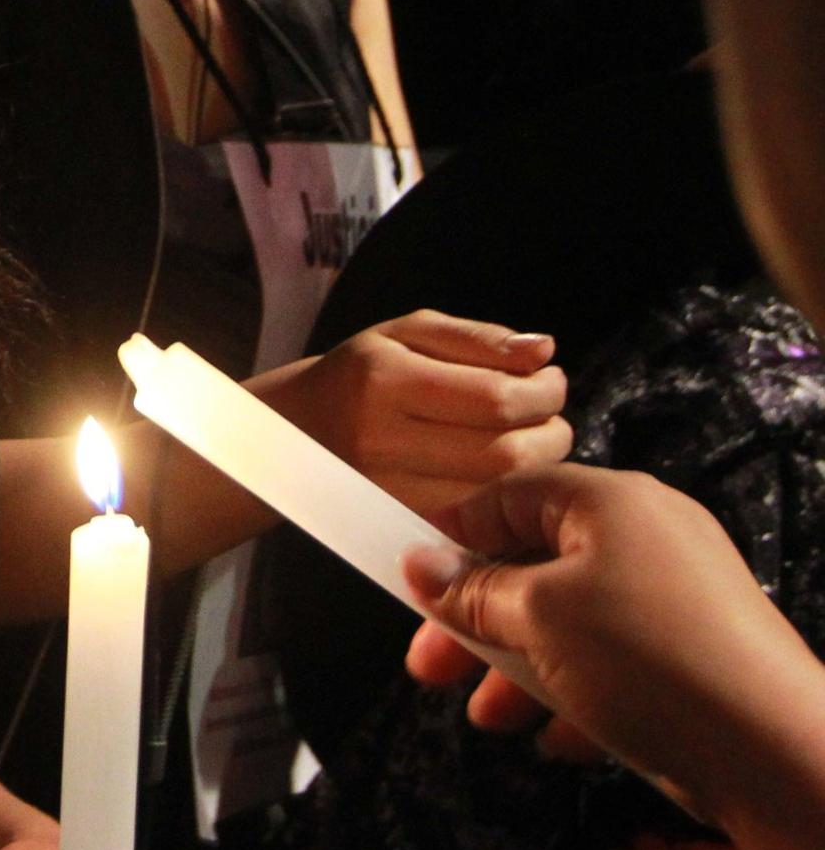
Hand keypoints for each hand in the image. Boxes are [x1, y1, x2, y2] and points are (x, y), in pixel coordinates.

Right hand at [254, 311, 570, 518]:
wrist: (297, 429)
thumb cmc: (361, 372)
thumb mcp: (406, 333)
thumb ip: (477, 338)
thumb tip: (544, 351)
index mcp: (386, 381)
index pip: (494, 398)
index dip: (542, 392)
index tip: (551, 380)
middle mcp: (385, 439)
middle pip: (505, 452)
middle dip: (549, 432)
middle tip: (551, 414)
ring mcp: (393, 486)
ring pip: (497, 488)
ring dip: (536, 463)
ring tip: (532, 436)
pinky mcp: (404, 516)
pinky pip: (479, 509)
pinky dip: (507, 487)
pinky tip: (503, 465)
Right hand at [403, 464, 824, 849]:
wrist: (777, 752)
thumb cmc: (653, 661)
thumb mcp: (538, 617)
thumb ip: (472, 591)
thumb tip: (421, 566)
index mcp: (611, 503)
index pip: (509, 497)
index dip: (452, 538)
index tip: (409, 582)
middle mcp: (649, 538)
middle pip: (535, 567)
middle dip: (478, 624)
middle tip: (433, 668)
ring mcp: (678, 600)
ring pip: (571, 624)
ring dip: (520, 670)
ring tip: (493, 718)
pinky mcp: (696, 657)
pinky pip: (617, 665)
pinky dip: (578, 696)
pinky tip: (559, 739)